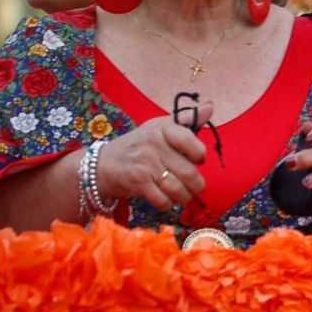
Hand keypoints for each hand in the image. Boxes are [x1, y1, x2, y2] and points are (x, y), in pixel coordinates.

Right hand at [97, 105, 211, 209]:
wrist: (102, 163)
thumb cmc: (139, 144)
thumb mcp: (160, 127)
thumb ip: (187, 119)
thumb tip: (210, 107)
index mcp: (162, 128)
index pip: (190, 140)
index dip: (200, 154)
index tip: (198, 160)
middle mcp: (153, 145)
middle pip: (188, 172)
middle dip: (197, 184)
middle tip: (196, 187)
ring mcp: (145, 165)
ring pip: (177, 188)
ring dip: (185, 197)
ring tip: (184, 195)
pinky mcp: (138, 183)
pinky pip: (163, 200)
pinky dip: (168, 204)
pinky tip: (167, 199)